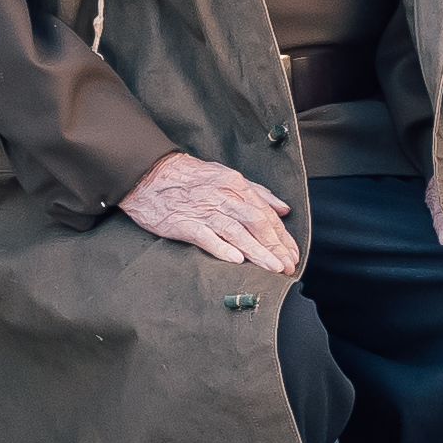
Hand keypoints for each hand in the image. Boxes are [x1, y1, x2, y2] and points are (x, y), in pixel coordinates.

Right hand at [116, 152, 302, 273]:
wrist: (149, 174)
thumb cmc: (190, 177)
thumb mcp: (226, 176)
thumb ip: (257, 193)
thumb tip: (284, 209)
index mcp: (236, 184)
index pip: (266, 213)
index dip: (282, 235)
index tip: (293, 254)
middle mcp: (223, 195)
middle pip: (256, 222)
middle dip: (275, 246)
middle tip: (288, 266)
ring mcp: (204, 209)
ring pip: (236, 231)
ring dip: (257, 251)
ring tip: (272, 267)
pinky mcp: (184, 222)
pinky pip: (206, 236)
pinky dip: (221, 247)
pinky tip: (236, 260)